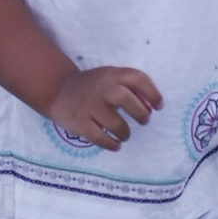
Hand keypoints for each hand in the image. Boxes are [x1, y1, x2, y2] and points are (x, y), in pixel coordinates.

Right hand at [44, 65, 162, 148]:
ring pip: (114, 123)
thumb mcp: (110, 79)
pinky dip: (111, 144)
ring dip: (125, 132)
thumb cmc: (94, 87)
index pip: (137, 78)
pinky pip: (100, 138)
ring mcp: (88, 105)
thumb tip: (151, 107)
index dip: (152, 92)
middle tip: (144, 121)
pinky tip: (116, 145)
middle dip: (140, 113)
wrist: (58, 91)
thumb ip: (131, 89)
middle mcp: (100, 87)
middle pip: (125, 99)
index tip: (159, 106)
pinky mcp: (78, 122)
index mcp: (111, 74)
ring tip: (125, 134)